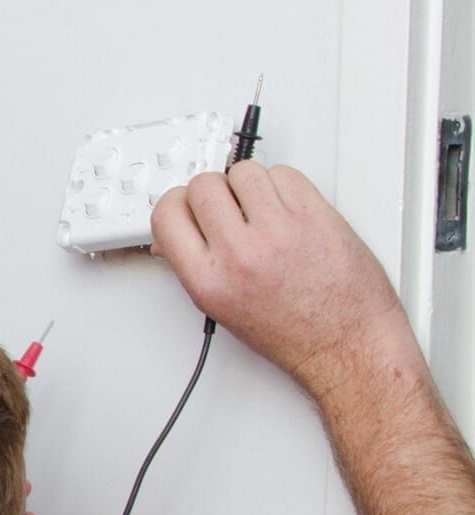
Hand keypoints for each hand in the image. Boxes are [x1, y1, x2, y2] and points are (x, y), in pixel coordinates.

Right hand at [149, 163, 412, 394]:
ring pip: (244, 171)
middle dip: (213, 193)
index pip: (168, 213)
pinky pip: (285, 173)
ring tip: (261, 208)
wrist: (346, 343)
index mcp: (209, 281)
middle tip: (228, 208)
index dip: (177, 204)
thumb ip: (195, 265)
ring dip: (249, 184)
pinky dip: (283, 184)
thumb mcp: (223, 307)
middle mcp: (240, 253)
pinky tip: (286, 208)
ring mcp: (278, 230)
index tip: (188, 205)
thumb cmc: (293, 333)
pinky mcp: (313, 215)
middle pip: (203, 185)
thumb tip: (177, 235)